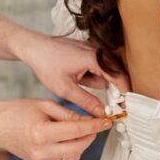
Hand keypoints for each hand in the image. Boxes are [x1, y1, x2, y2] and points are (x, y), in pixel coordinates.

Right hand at [0, 99, 112, 159]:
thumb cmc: (18, 111)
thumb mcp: (45, 105)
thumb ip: (68, 114)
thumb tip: (89, 121)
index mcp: (42, 133)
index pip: (77, 131)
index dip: (95, 126)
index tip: (108, 121)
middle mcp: (42, 151)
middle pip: (79, 147)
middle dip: (91, 135)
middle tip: (96, 123)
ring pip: (74, 156)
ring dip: (82, 143)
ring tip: (81, 129)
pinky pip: (64, 159)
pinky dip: (71, 148)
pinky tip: (67, 137)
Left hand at [15, 32, 130, 116]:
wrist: (33, 47)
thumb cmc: (47, 63)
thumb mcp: (65, 89)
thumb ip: (86, 101)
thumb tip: (101, 112)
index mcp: (94, 58)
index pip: (118, 77)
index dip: (124, 93)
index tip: (125, 106)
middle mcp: (97, 50)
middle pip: (114, 74)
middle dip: (110, 90)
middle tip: (106, 104)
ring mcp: (93, 49)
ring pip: (104, 72)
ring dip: (96, 82)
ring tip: (77, 83)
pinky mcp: (87, 51)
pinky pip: (96, 66)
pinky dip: (91, 75)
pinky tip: (76, 77)